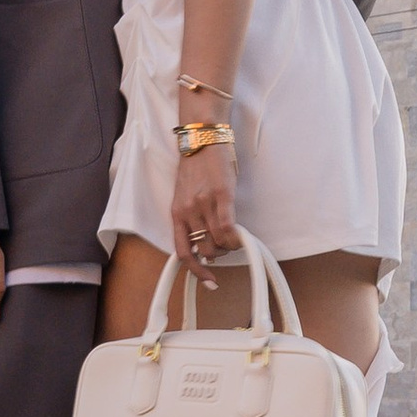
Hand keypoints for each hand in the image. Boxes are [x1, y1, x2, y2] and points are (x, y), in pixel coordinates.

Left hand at [167, 137, 237, 274]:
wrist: (202, 137)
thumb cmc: (196, 165)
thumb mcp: (186, 194)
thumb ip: (192, 216)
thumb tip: (205, 238)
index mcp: (176, 212)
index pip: (183, 251)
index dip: (196, 270)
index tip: (208, 279)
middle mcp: (188, 211)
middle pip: (205, 249)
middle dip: (218, 254)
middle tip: (225, 246)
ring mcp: (204, 204)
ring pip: (217, 241)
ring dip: (228, 246)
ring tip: (233, 238)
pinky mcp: (221, 196)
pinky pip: (228, 228)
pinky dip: (235, 238)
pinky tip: (240, 238)